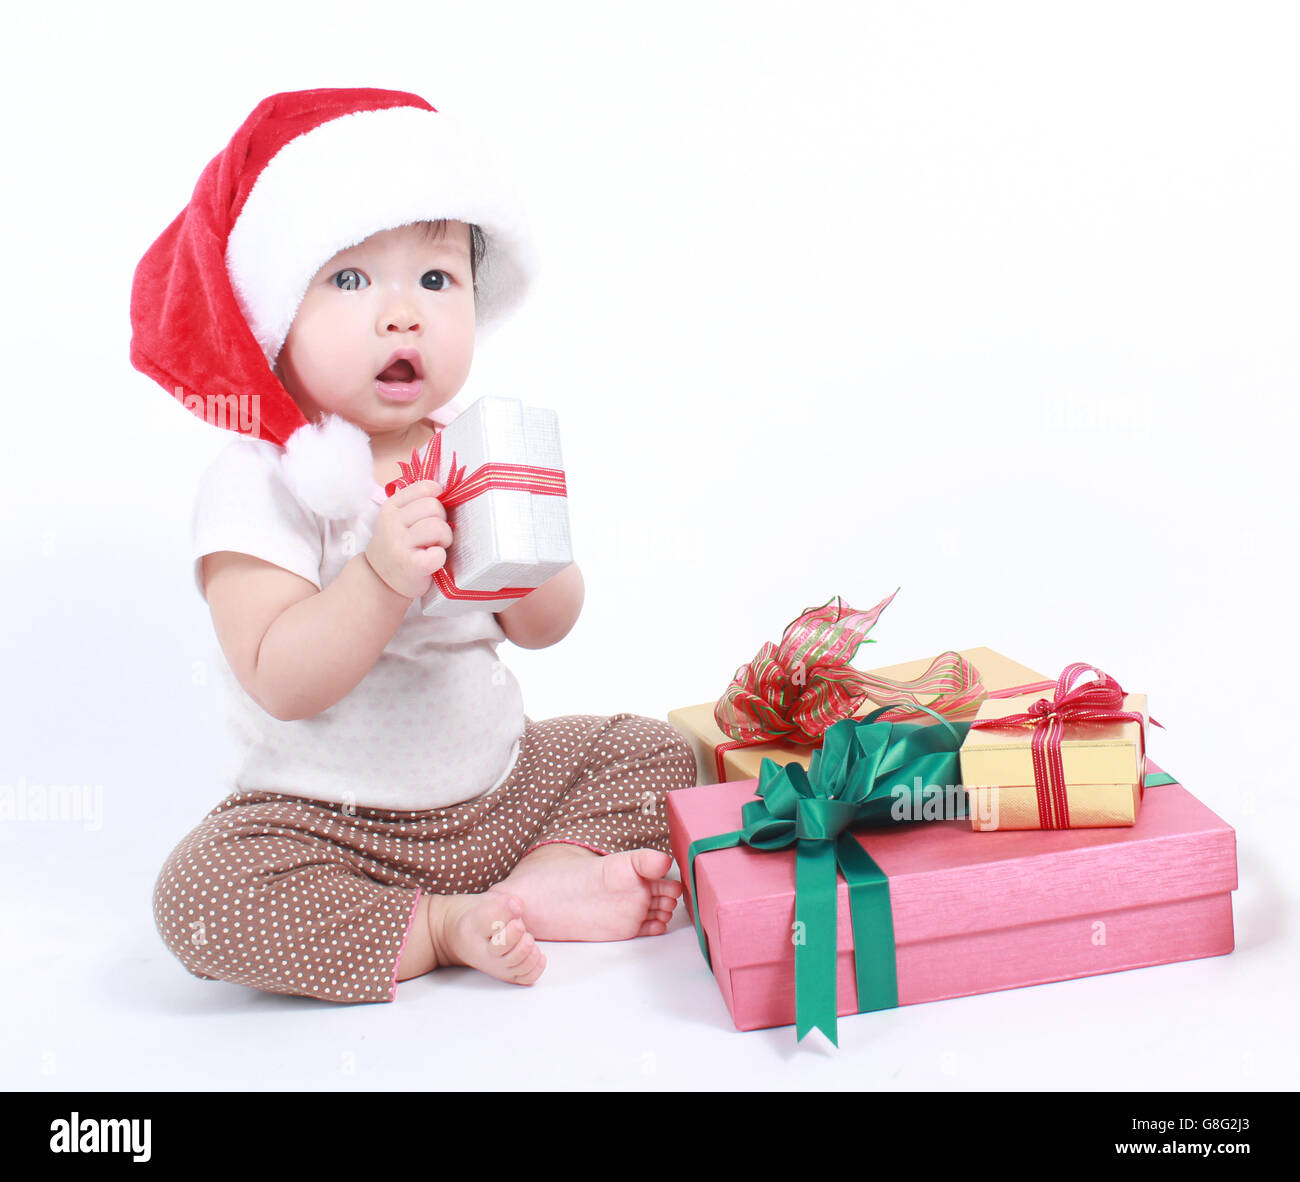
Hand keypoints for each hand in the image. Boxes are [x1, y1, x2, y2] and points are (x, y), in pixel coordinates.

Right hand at [364, 480, 451, 598]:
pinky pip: (438, 554)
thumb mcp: (400, 519)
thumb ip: (417, 503)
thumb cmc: (399, 547)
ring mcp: (398, 543)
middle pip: (434, 506)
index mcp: (391, 506)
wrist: (380, 581)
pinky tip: (431, 561)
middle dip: (442, 521)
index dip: (437, 500)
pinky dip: (440, 558)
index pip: (425, 488)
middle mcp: (391, 522)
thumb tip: (448, 490)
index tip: (433, 515)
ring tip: (434, 547)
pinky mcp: (410, 564)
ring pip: (439, 527)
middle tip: (434, 536)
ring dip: (444, 539)